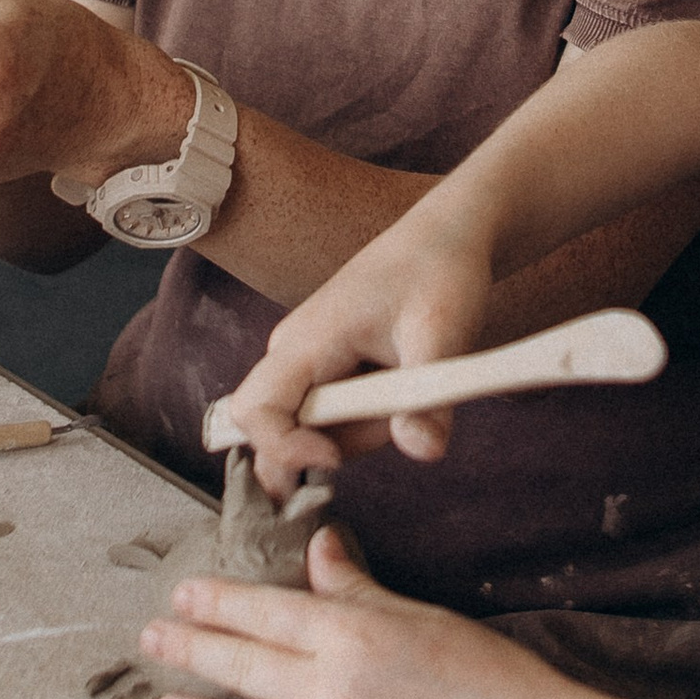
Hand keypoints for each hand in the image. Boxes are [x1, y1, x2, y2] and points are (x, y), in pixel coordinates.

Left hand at [144, 524, 574, 698]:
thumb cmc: (491, 680)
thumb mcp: (422, 619)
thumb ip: (359, 590)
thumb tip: (320, 549)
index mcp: (352, 638)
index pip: (262, 613)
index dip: (215, 603)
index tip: (181, 596)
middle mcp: (331, 695)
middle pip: (239, 668)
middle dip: (188, 652)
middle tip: (151, 641)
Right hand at [215, 209, 499, 493]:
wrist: (446, 237)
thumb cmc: (438, 271)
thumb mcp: (442, 331)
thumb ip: (427, 397)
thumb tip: (423, 452)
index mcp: (306, 340)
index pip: (253, 413)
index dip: (282, 450)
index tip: (334, 460)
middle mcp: (293, 355)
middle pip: (280, 434)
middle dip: (334, 447)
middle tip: (395, 417)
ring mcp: (309, 365)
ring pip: (317, 433)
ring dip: (365, 433)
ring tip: (409, 384)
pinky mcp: (328, 373)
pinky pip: (336, 420)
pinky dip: (371, 421)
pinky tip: (400, 385)